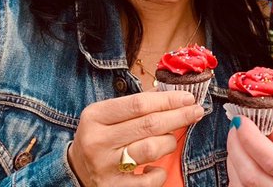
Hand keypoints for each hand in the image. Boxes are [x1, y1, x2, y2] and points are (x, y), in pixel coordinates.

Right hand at [68, 90, 204, 186]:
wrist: (76, 170)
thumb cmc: (98, 136)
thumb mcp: (105, 116)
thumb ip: (132, 107)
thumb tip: (167, 95)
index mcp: (95, 116)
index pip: (137, 104)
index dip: (166, 100)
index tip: (187, 97)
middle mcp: (98, 140)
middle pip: (148, 125)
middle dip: (177, 116)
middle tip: (196, 111)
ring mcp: (106, 167)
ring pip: (151, 150)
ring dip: (169, 142)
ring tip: (171, 139)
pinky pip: (149, 180)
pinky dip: (160, 172)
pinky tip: (157, 166)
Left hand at [227, 117, 272, 186]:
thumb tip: (261, 119)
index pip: (271, 160)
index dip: (250, 137)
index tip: (240, 118)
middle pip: (251, 176)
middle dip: (236, 145)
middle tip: (237, 125)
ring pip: (243, 186)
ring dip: (235, 159)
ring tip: (242, 140)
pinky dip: (238, 174)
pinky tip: (246, 160)